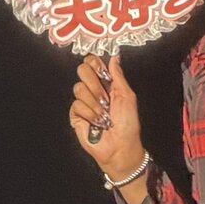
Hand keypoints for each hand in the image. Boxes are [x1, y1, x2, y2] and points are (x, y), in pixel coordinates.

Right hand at [69, 53, 143, 174]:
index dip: (95, 64)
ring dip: (95, 103)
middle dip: (95, 84)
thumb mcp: (127, 96)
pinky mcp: (76, 115)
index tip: (102, 72)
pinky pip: (77, 105)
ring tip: (104, 115)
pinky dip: (89, 114)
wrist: (120, 146)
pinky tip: (97, 123)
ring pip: (79, 89)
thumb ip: (118, 76)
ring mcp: (84, 102)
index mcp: (106, 83)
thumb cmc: (128, 124)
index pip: (93, 64)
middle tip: (105, 98)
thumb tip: (114, 57)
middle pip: (82, 71)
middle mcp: (93, 90)